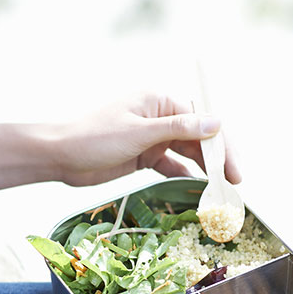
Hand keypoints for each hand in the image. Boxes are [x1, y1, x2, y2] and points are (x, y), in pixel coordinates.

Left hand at [52, 93, 241, 186]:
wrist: (59, 156)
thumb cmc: (93, 137)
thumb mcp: (138, 133)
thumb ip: (178, 129)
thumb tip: (216, 122)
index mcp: (160, 101)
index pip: (203, 121)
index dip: (222, 146)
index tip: (233, 171)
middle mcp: (160, 116)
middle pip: (199, 137)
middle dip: (218, 160)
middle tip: (233, 185)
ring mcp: (152, 137)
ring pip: (188, 152)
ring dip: (204, 169)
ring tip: (220, 192)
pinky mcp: (144, 156)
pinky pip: (171, 165)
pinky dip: (185, 176)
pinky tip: (198, 188)